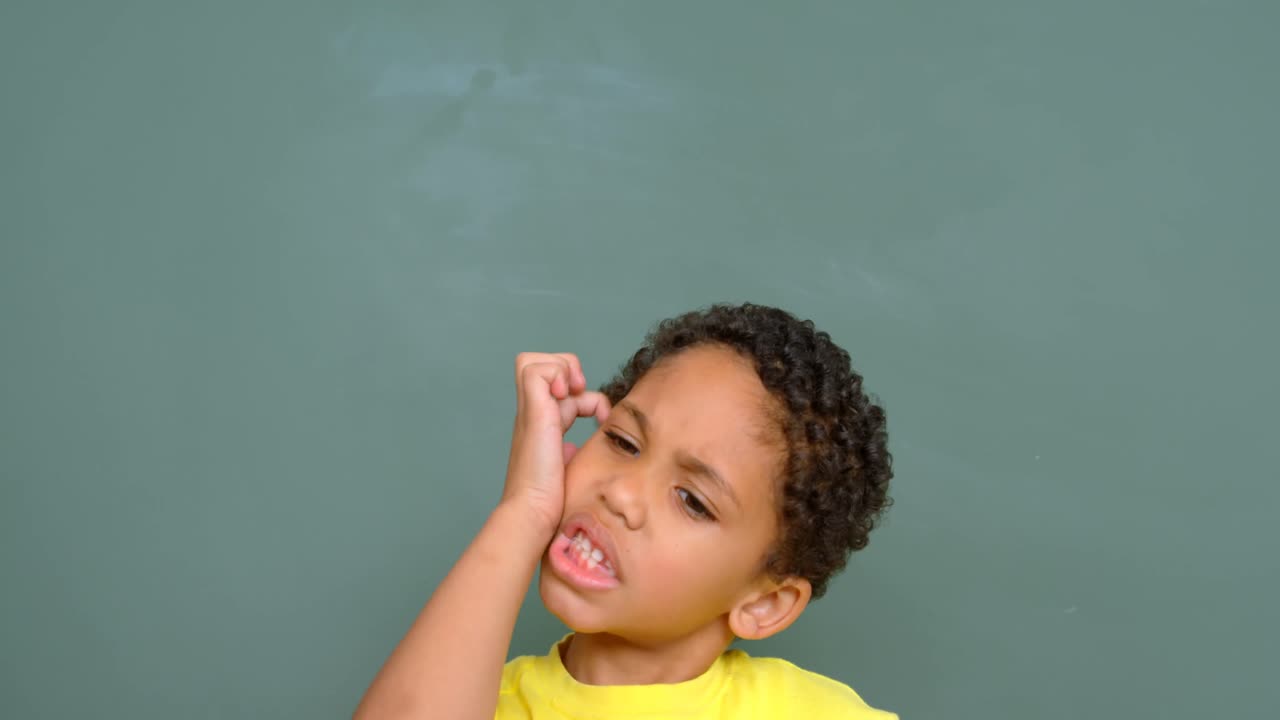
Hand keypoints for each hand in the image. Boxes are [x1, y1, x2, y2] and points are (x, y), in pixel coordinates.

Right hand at [501, 352, 609, 538]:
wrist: (534, 512)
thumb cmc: (552, 499)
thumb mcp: (569, 465)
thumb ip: (570, 451)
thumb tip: (571, 449)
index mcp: (543, 424)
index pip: (558, 386)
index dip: (582, 392)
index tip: (600, 417)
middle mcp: (533, 414)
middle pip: (537, 364)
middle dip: (566, 368)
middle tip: (582, 392)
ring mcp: (530, 412)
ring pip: (532, 361)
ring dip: (561, 369)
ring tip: (574, 392)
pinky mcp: (533, 413)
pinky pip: (534, 370)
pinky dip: (555, 375)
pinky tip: (566, 397)